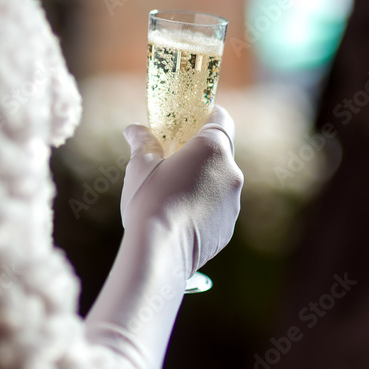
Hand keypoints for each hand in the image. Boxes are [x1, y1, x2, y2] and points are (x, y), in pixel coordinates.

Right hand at [120, 105, 242, 276]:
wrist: (160, 251)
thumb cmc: (148, 201)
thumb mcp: (140, 166)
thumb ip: (142, 143)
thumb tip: (134, 130)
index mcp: (212, 148)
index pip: (221, 119)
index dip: (209, 116)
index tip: (194, 120)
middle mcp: (231, 172)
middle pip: (221, 153)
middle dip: (201, 154)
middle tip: (175, 159)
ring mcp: (233, 202)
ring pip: (220, 183)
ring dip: (204, 182)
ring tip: (174, 193)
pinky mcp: (229, 227)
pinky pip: (219, 209)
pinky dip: (205, 207)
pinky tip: (180, 217)